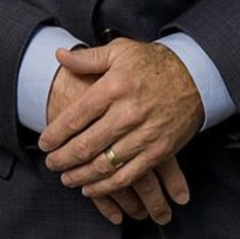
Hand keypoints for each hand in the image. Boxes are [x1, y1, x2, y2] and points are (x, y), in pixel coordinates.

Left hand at [39, 39, 202, 220]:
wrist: (195, 75)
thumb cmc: (153, 62)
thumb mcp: (120, 51)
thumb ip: (88, 58)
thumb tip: (60, 55)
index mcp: (114, 87)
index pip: (76, 116)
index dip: (55, 133)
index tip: (44, 142)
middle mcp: (127, 112)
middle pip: (86, 144)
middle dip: (63, 158)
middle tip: (51, 163)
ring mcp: (144, 134)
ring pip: (104, 164)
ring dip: (81, 175)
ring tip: (66, 178)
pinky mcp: (159, 150)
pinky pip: (129, 175)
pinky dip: (107, 186)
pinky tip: (92, 187)